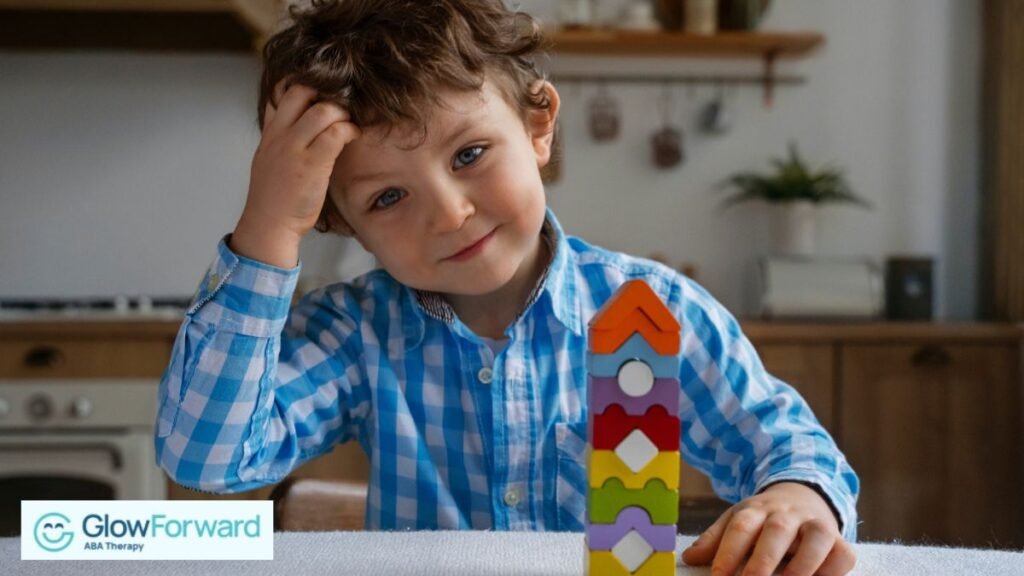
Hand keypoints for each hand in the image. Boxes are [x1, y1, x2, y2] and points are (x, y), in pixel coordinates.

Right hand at [233, 79, 360, 265]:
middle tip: (339, 108)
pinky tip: (353, 136)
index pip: (282, 91)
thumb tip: (298, 122)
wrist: (269, 224)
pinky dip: (349, 130)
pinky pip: (336, 134)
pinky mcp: (313, 164)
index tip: (322, 94)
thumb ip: (280, 137)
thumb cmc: (273, 197)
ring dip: (342, 112)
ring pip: (323, 110)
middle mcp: (280, 135)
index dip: (305, 85)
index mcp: (270, 132)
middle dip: (326, 93)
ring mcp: (295, 148)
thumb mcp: (268, 158)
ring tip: (349, 124)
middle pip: (302, 91)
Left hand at [681, 482, 855, 575]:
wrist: (802, 496)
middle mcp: (787, 514)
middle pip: (777, 531)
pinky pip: (842, 553)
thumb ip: (715, 540)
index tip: (718, 575)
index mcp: (757, 509)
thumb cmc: (763, 519)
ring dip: (802, 565)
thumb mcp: (738, 521)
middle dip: (764, 560)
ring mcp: (816, 525)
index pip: (741, 526)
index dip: (728, 551)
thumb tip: (689, 558)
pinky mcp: (839, 540)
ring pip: (816, 538)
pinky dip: (832, 570)